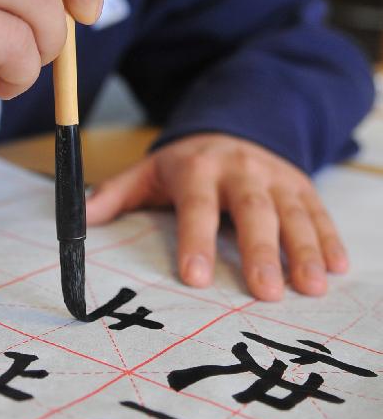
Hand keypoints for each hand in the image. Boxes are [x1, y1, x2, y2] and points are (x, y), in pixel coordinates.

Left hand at [86, 133, 347, 300]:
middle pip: (253, 211)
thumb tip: (79, 219)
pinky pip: (319, 210)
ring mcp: (275, 176)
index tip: (194, 278)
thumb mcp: (150, 171)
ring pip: (293, 212)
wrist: (234, 124)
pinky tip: (339, 267)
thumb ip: (117, 194)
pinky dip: (330, 237)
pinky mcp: (301, 184)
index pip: (197, 206)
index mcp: (198, 168)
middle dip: (261, 251)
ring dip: (305, 249)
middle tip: (267, 293)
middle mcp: (241, 170)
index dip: (196, 240)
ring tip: (311, 287)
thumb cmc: (186, 164)